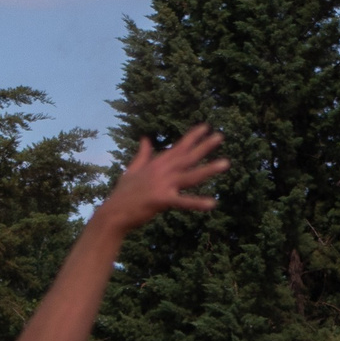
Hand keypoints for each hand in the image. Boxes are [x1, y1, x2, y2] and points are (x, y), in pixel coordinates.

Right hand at [99, 126, 225, 231]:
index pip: (178, 147)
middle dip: (204, 146)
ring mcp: (162, 184)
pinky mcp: (161, 200)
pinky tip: (212, 203)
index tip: (206, 127)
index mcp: (156, 164)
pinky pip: (183, 202)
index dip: (192, 137)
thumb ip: (142, 155)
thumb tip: (146, 139)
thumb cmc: (123, 194)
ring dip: (209, 170)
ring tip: (226, 163)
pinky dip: (197, 203)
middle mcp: (161, 171)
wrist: (113, 213)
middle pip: (187, 157)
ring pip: (190, 175)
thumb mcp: (132, 170)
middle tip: (220, 136)